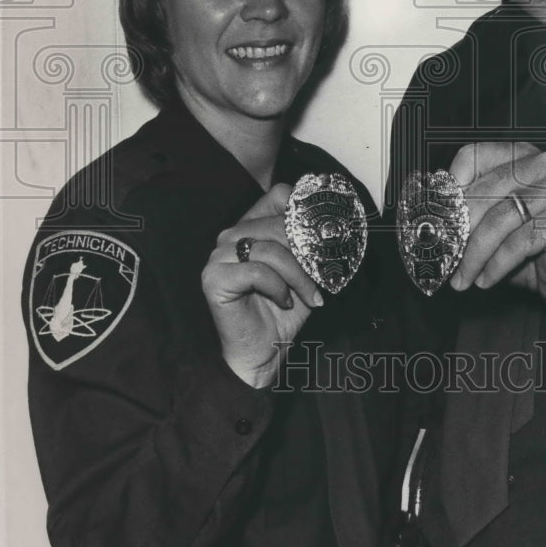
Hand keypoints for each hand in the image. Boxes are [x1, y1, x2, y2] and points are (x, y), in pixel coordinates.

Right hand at [201, 184, 323, 387]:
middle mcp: (231, 236)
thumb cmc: (282, 310)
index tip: (323, 236)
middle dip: (306, 253)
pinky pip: (257, 271)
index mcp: (251, 227)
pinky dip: (278, 287)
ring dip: (297, 275)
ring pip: (270, 249)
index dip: (303, 210)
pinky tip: (284, 302)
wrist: (263, 351)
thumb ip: (308, 244)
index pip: (278, 195)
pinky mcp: (214, 278)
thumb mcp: (303, 270)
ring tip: (308, 295)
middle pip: (278, 224)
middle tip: (320, 278)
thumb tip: (331, 225)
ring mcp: (219, 256)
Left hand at [449, 142, 545, 329]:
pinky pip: (517, 242)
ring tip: (461, 278)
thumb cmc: (534, 251)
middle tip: (442, 255)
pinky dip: (495, 265)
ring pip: (498, 219)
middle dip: (458, 228)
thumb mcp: (496, 225)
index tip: (435, 215)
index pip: (474, 155)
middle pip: (484, 189)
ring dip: (472, 255)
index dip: (450, 186)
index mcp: (523, 156)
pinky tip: (485, 280)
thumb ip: (470, 213)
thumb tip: (431, 219)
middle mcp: (544, 164)